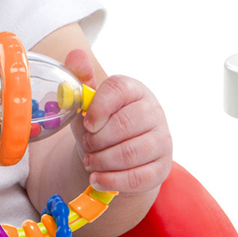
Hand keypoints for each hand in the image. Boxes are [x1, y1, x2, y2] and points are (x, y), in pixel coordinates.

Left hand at [67, 50, 172, 195]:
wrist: (116, 158)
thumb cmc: (102, 127)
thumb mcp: (88, 106)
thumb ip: (81, 82)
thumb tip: (76, 55)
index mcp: (134, 91)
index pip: (119, 89)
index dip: (98, 107)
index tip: (87, 123)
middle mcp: (153, 112)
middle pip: (125, 124)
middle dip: (98, 140)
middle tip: (86, 146)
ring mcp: (162, 141)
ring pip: (131, 153)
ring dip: (102, 161)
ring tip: (89, 162)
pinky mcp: (162, 168)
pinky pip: (138, 177)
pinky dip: (113, 181)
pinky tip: (97, 179)